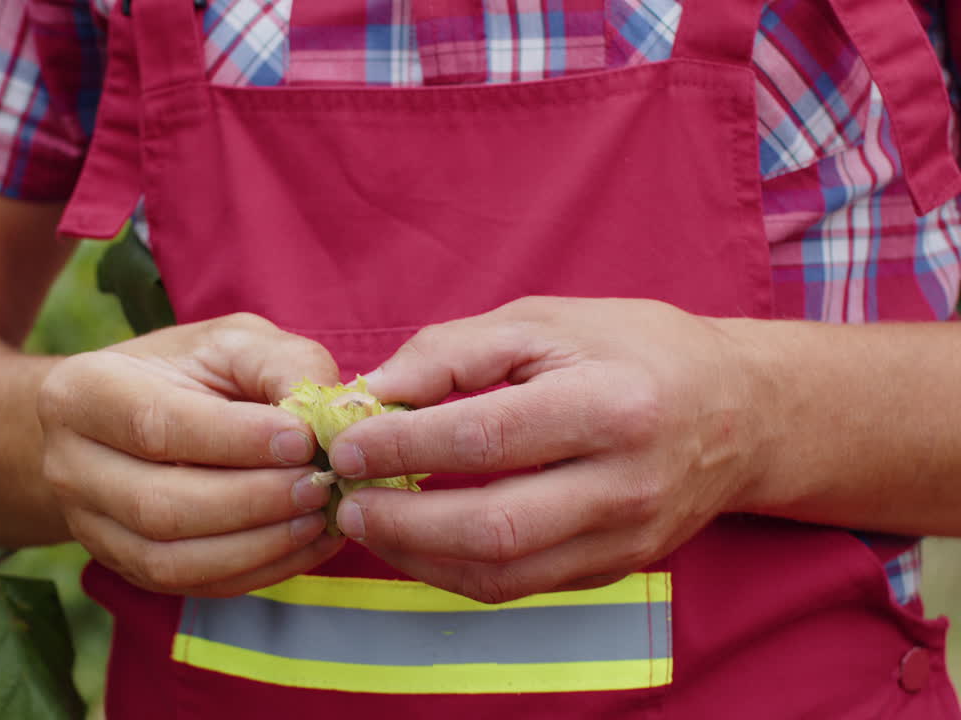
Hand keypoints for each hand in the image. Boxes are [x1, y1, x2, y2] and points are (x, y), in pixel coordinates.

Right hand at [37, 313, 345, 596]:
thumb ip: (281, 364)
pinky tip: (309, 542)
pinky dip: (260, 569)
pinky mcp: (129, 567)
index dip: (234, 440)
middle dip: (252, 500)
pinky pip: (193, 585)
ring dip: (259, 543)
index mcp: (83, 392)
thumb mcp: (234, 342)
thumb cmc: (192, 370)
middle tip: (320, 483)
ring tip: (319, 513)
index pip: (156, 425)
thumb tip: (321, 415)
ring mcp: (92, 528)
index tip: (302, 440)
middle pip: (160, 505)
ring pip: (173, 559)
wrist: (136, 417)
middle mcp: (71, 467)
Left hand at [326, 297, 769, 602]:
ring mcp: (626, 538)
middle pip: (494, 527)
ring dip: (418, 557)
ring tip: (368, 523)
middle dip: (401, 521)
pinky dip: (454, 570)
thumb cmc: (634, 350)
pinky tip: (416, 540)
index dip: (403, 445)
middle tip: (345, 498)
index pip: (486, 438)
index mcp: (611, 404)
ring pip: (503, 574)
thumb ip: (455, 351)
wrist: (739, 411)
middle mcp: (626, 482)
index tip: (347, 443)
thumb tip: (374, 393)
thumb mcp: (546, 321)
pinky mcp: (616, 568)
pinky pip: (521, 586)